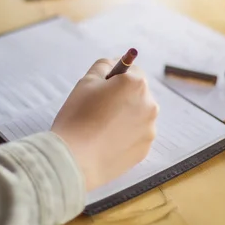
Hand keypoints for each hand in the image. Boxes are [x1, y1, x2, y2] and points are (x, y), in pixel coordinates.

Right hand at [52, 59, 158, 190]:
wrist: (74, 160)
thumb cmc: (78, 117)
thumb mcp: (86, 82)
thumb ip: (104, 66)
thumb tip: (115, 64)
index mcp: (136, 84)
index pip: (132, 70)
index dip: (114, 78)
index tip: (101, 88)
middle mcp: (149, 104)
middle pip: (137, 93)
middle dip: (122, 97)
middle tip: (97, 109)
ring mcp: (149, 129)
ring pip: (137, 115)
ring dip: (125, 116)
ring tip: (100, 128)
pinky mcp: (145, 149)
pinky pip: (136, 135)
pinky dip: (124, 135)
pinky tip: (105, 142)